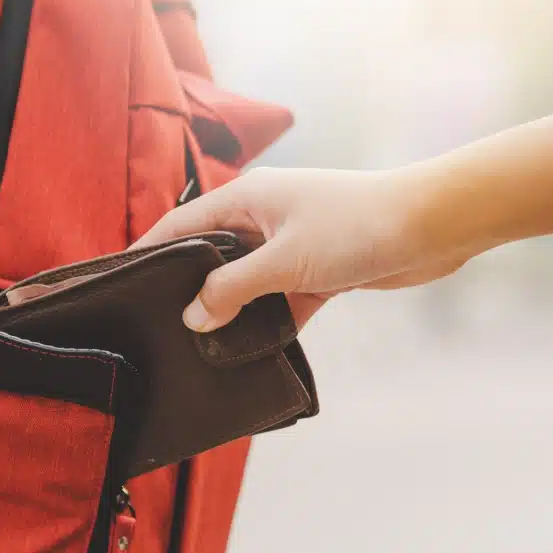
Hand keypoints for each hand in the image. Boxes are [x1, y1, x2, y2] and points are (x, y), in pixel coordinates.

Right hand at [133, 167, 474, 331]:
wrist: (434, 226)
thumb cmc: (358, 225)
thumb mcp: (285, 259)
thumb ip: (234, 288)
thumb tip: (192, 315)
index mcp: (246, 197)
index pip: (179, 226)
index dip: (147, 254)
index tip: (118, 285)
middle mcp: (263, 217)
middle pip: (209, 257)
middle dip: (187, 291)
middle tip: (155, 330)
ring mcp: (291, 245)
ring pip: (245, 284)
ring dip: (230, 313)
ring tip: (198, 350)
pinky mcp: (318, 271)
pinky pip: (279, 301)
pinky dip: (267, 325)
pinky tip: (249, 355)